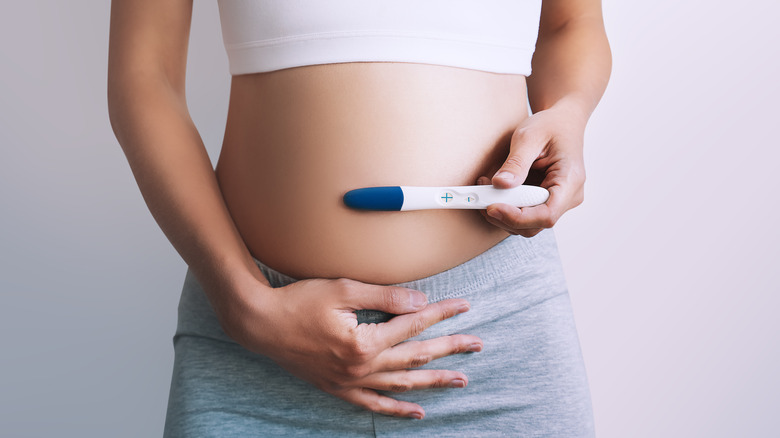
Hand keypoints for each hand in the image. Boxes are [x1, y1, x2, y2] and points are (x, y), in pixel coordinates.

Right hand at [224, 277, 482, 419]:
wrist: (260, 324)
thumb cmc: (298, 301)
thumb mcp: (342, 290)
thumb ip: (384, 296)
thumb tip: (420, 301)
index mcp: (364, 342)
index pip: (413, 324)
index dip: (441, 314)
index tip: (464, 306)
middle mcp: (361, 367)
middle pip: (416, 357)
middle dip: (450, 348)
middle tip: (478, 344)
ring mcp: (350, 382)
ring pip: (402, 385)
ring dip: (433, 382)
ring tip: (460, 379)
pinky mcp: (338, 389)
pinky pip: (374, 405)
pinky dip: (397, 409)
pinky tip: (418, 412)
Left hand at [476, 101, 587, 236]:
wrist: (563, 121)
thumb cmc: (551, 126)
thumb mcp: (530, 137)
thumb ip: (516, 163)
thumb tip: (500, 184)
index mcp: (570, 181)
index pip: (546, 215)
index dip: (518, 217)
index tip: (493, 207)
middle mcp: (568, 197)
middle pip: (534, 224)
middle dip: (504, 216)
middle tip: (480, 199)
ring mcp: (558, 201)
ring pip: (527, 224)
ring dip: (502, 213)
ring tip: (483, 189)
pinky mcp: (545, 201)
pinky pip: (524, 213)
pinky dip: (506, 206)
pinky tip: (492, 190)